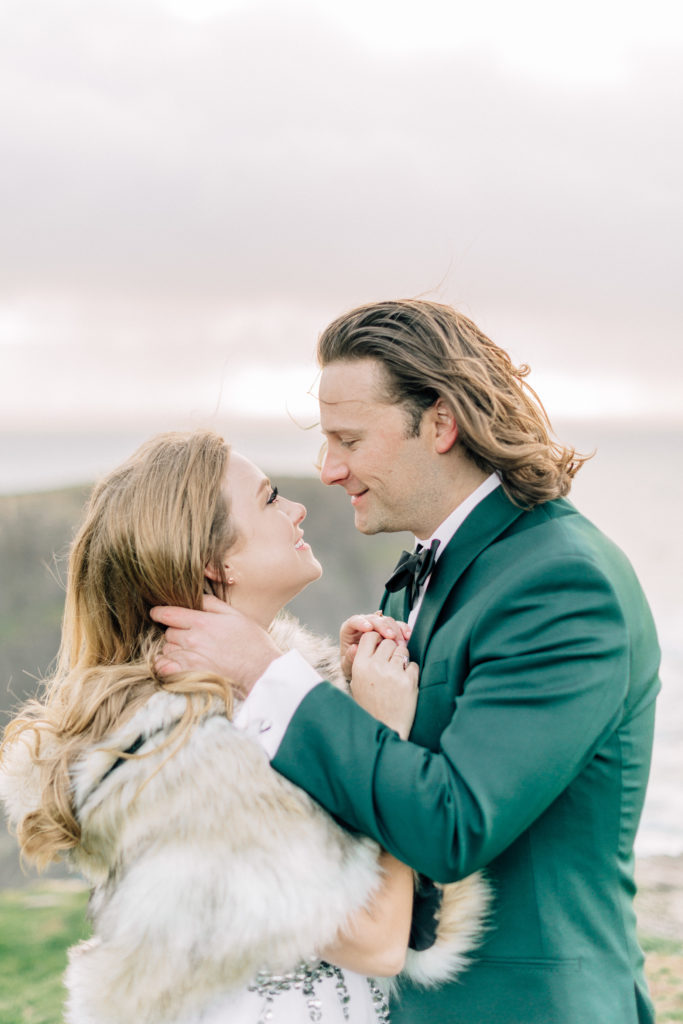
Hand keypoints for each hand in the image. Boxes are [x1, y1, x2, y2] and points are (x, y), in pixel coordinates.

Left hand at [149, 595, 280, 695]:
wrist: (261, 671)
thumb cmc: (252, 643)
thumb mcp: (236, 615)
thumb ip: (212, 604)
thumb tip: (196, 596)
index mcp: (202, 621)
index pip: (169, 613)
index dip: (160, 612)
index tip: (157, 613)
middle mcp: (192, 639)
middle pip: (168, 633)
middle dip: (175, 632)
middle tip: (188, 636)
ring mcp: (190, 658)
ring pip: (167, 650)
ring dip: (173, 649)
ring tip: (189, 651)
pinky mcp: (189, 675)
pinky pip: (165, 668)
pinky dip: (166, 665)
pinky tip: (174, 664)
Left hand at [340, 612, 410, 679]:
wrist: (364, 672)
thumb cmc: (353, 666)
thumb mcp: (347, 665)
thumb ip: (349, 658)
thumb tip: (354, 648)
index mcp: (350, 630)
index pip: (355, 621)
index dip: (361, 622)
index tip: (369, 628)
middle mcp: (364, 625)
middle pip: (374, 619)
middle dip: (383, 626)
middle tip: (391, 637)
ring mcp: (378, 627)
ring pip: (387, 620)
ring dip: (395, 630)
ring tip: (400, 644)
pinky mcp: (389, 630)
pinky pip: (398, 625)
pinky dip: (403, 630)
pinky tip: (407, 636)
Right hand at [350, 632, 418, 739]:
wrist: (385, 728)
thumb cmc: (370, 707)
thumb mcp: (358, 684)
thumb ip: (362, 662)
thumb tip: (367, 643)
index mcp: (360, 666)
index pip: (370, 636)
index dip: (377, 638)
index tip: (381, 646)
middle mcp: (376, 666)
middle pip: (388, 642)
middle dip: (392, 649)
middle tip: (392, 662)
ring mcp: (393, 673)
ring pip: (403, 650)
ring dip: (403, 659)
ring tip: (398, 673)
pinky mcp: (408, 681)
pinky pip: (413, 665)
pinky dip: (411, 672)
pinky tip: (405, 684)